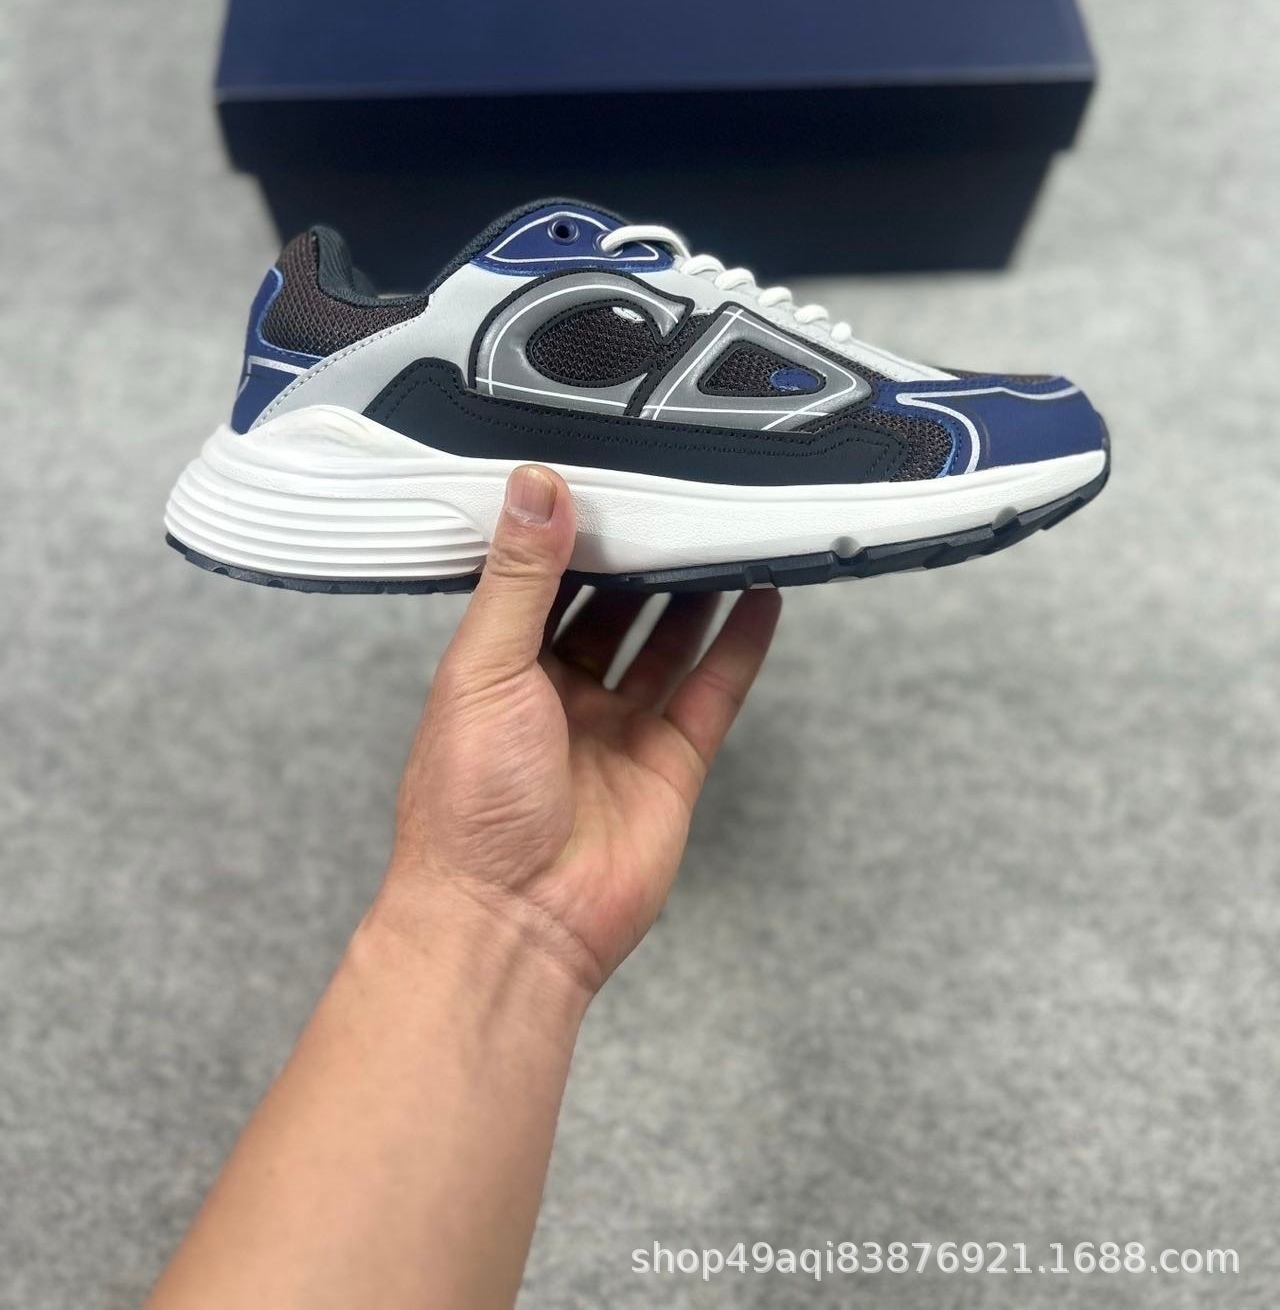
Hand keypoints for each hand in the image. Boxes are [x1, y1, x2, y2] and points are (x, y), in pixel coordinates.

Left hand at [380, 465, 780, 994]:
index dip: (568, 533)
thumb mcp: (484, 668)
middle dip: (637, 556)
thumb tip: (535, 485)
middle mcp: (557, 695)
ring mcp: (617, 729)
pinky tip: (761, 598)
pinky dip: (740, 646)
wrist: (510, 923)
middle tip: (673, 490)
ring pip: (665, 642)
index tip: (600, 472)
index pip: (539, 583)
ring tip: (723, 526)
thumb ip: (520, 577)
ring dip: (692, 590)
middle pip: (609, 608)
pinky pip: (711, 692)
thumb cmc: (468, 805)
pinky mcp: (670, 764)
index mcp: (498, 670)